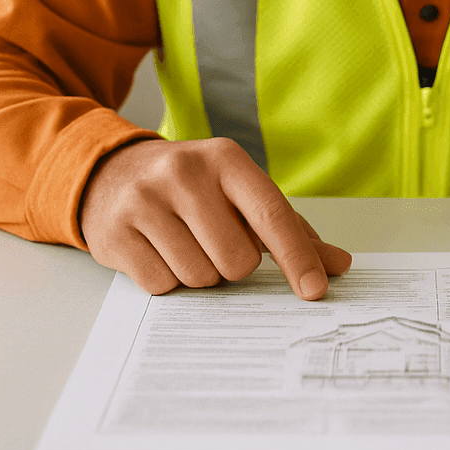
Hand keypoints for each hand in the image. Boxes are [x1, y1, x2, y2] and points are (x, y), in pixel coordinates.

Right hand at [79, 137, 351, 297]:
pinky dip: (166, 280)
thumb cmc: (190, 189)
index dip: (298, 257)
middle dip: (232, 266)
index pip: (272, 215)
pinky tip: (157, 251)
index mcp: (225, 159)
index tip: (315, 289)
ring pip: (199, 277)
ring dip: (199, 274)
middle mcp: (185, 173)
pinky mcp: (116, 232)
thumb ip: (289, 228)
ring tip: (183, 243)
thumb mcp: (237, 193)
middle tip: (214, 243)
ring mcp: (146, 200)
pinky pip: (161, 285)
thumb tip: (338, 264)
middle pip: (236, 260)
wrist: (110, 173)